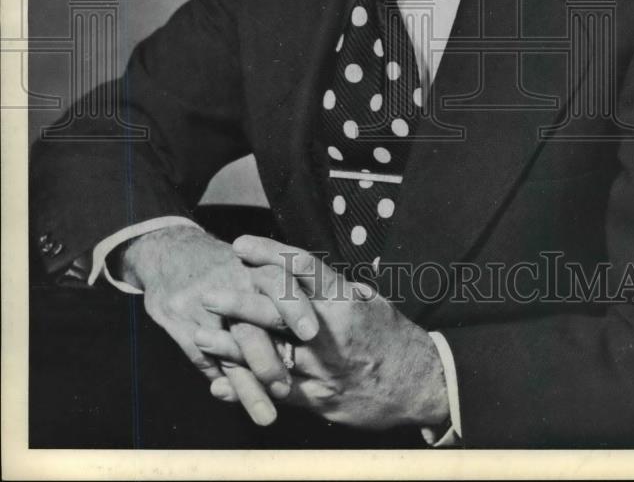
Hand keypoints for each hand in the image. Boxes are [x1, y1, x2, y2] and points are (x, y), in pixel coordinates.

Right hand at [119, 225, 319, 424]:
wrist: (171, 248)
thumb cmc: (226, 262)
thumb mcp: (255, 259)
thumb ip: (287, 285)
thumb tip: (339, 304)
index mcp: (254, 266)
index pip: (279, 281)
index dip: (295, 306)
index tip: (311, 333)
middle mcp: (229, 284)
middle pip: (250, 323)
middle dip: (267, 359)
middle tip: (285, 388)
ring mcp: (201, 305)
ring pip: (228, 352)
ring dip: (248, 386)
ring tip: (268, 415)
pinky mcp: (180, 322)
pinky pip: (205, 360)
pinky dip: (224, 382)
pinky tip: (237, 399)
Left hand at [193, 235, 449, 430]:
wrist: (420, 384)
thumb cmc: (392, 337)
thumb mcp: (370, 302)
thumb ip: (337, 288)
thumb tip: (307, 270)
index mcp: (344, 300)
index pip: (302, 268)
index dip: (269, 254)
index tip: (242, 244)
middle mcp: (331, 331)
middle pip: (278, 311)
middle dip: (241, 302)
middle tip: (211, 292)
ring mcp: (324, 367)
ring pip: (271, 354)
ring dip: (232, 347)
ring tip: (201, 336)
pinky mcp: (320, 399)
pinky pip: (277, 392)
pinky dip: (247, 387)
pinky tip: (221, 384)